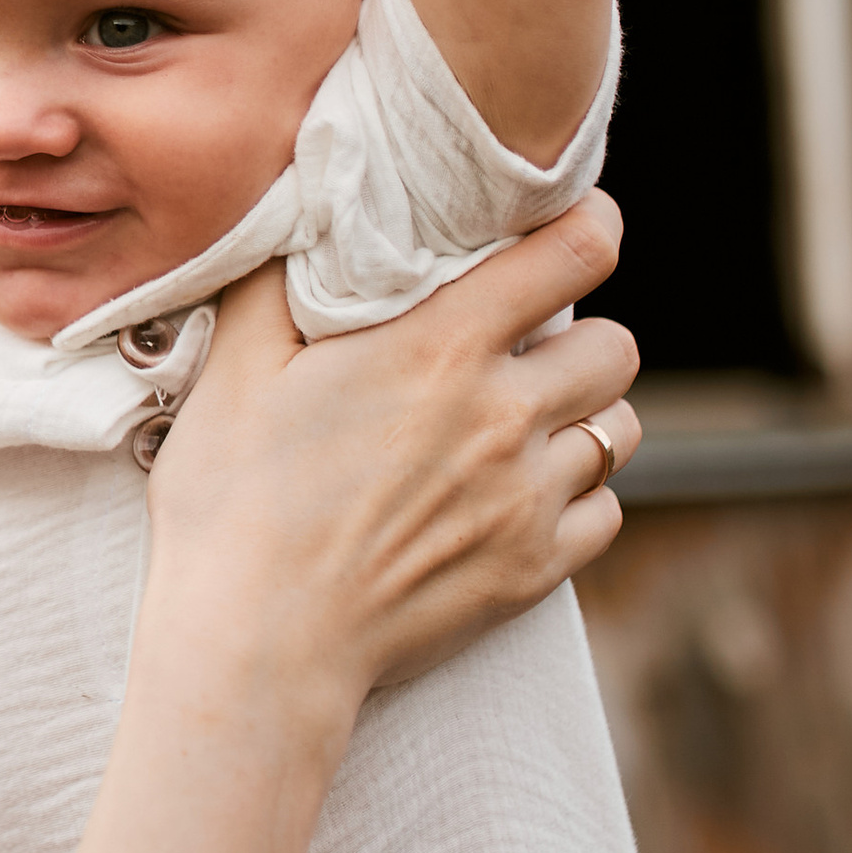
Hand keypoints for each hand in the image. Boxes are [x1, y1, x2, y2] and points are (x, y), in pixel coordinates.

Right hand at [147, 197, 638, 705]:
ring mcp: (527, 500)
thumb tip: (307, 206)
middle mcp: (505, 416)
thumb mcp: (235, 367)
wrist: (256, 647)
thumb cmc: (232, 503)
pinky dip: (576, 501)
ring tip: (524, 427)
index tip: (574, 225)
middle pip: (616, 347)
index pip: (575, 252)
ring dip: (583, 419)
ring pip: (619, 432)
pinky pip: (606, 514)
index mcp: (440, 347)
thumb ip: (280, 277)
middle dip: (579, 337)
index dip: (588, 225)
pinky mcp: (534, 572)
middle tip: (525, 350)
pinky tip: (517, 499)